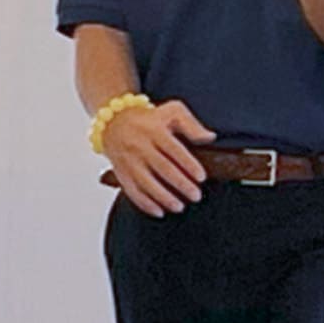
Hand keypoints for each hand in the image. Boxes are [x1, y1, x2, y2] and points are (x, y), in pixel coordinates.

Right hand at [99, 95, 218, 215]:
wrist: (113, 121)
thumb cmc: (148, 118)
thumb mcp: (172, 111)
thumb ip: (192, 125)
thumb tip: (210, 137)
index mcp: (154, 130)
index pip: (174, 149)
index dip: (188, 164)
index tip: (201, 177)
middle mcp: (140, 146)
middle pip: (162, 168)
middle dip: (181, 184)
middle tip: (195, 195)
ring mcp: (129, 160)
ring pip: (146, 182)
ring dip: (163, 197)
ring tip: (179, 206)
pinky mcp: (121, 172)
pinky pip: (131, 190)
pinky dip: (145, 203)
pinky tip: (159, 211)